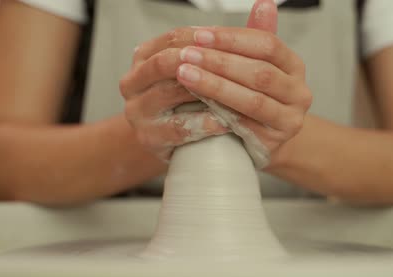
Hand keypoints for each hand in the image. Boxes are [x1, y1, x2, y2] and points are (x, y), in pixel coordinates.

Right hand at [119, 32, 228, 161]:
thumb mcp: (190, 72)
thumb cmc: (182, 104)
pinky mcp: (149, 137)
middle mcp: (134, 82)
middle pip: (165, 63)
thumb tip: (259, 15)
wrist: (160, 145)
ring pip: (170, 92)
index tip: (233, 41)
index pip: (172, 39)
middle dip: (200, 61)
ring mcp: (138, 111)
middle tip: (234, 64)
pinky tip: (227, 121)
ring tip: (235, 92)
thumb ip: (217, 48)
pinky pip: (179, 127)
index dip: (203, 38)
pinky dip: (205, 122)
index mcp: (143, 58)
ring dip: (205, 90)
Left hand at [175, 0, 311, 167]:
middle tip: (187, 55)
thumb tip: (263, 3)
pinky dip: (219, 114)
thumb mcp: (259, 65)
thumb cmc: (257, 97)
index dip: (232, 39)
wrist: (264, 140)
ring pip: (252, 101)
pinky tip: (196, 104)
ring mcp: (290, 120)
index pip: (267, 44)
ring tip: (186, 75)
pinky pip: (245, 127)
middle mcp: (299, 92)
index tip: (200, 35)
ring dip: (216, 87)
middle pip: (260, 73)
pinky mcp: (274, 143)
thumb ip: (257, 37)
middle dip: (220, 62)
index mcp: (294, 66)